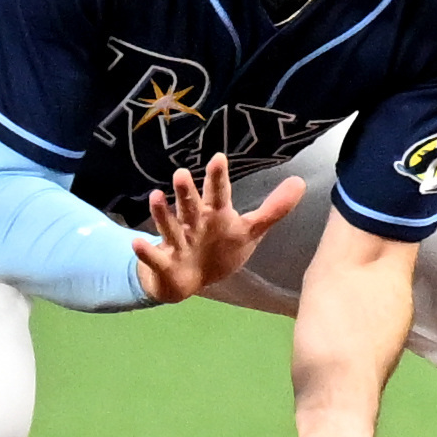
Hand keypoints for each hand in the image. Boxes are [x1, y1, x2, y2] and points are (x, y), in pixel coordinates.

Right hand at [132, 153, 303, 304]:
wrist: (188, 278)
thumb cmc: (219, 247)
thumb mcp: (249, 230)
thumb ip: (273, 209)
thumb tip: (300, 181)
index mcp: (214, 215)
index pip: (218, 194)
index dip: (218, 178)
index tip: (218, 157)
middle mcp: (193, 224)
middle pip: (191, 205)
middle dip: (187, 192)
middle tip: (181, 173)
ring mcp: (178, 242)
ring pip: (169, 226)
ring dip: (162, 213)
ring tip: (155, 196)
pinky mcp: (166, 262)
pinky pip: (155, 257)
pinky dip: (146, 251)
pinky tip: (136, 243)